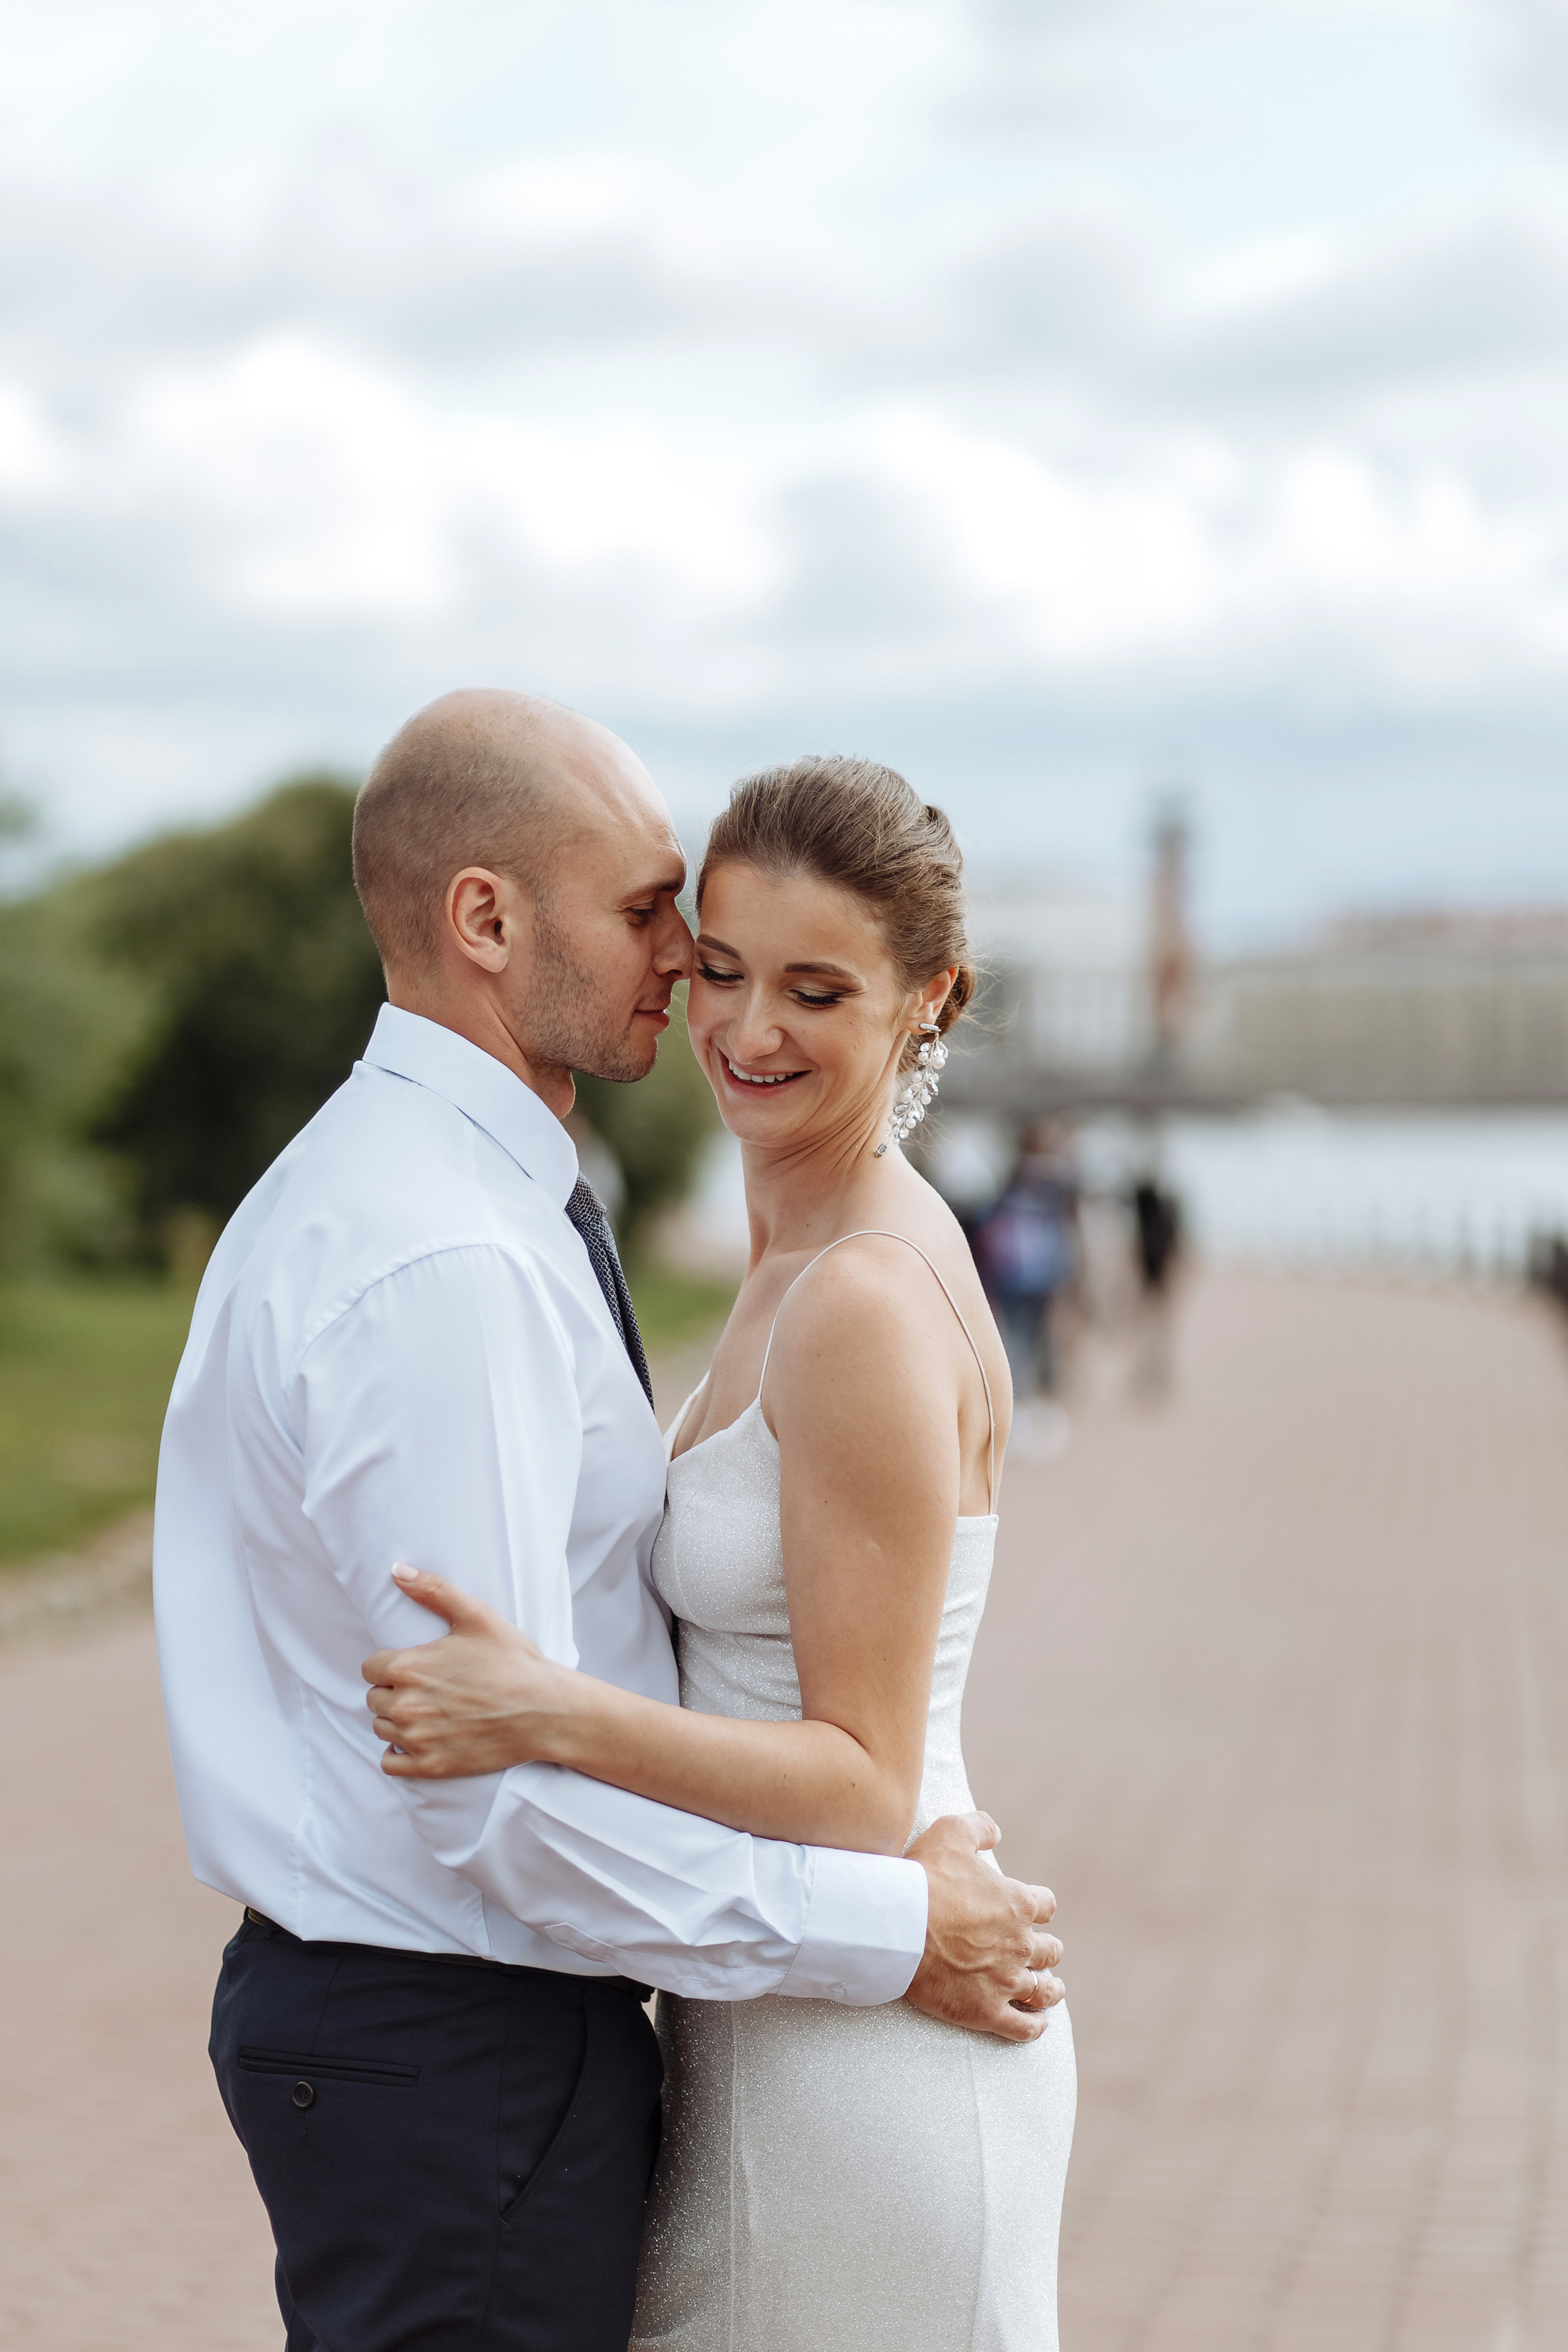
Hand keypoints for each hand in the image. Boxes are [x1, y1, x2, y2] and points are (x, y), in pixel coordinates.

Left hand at [362, 1566, 571, 1778]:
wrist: (545, 1710)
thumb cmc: (513, 1661)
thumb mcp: (476, 1616)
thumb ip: (432, 1590)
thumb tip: (396, 1571)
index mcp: (408, 1668)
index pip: (370, 1668)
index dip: (390, 1665)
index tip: (414, 1666)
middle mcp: (405, 1706)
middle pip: (374, 1699)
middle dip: (393, 1692)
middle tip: (426, 1688)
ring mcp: (417, 1739)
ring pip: (382, 1729)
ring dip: (396, 1721)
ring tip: (427, 1712)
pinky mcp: (430, 1766)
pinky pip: (391, 1764)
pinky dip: (398, 1754)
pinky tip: (419, 1740)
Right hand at [903, 1811, 1063, 2042]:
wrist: (898, 1928)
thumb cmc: (924, 1878)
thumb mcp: (951, 1832)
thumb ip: (978, 1827)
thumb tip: (995, 1831)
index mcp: (1018, 1904)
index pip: (1045, 1905)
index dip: (1039, 1906)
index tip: (1032, 1910)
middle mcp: (1020, 1945)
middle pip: (1049, 1950)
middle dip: (1047, 1949)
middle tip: (1043, 1952)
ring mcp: (1006, 1981)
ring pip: (1042, 1990)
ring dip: (1049, 1989)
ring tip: (1051, 1990)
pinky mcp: (987, 2012)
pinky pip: (1024, 2027)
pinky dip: (1035, 2026)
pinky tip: (1037, 2023)